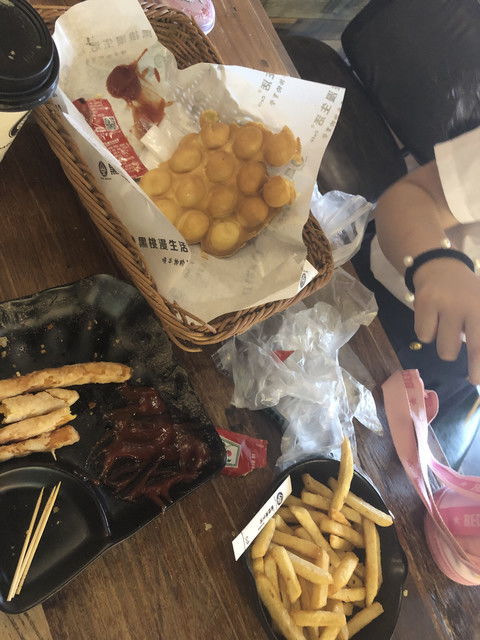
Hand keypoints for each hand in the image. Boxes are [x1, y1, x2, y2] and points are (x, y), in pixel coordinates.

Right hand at [413, 258, 479, 383]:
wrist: (441, 266)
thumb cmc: (467, 293)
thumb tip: (479, 360)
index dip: (479, 364)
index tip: (476, 381)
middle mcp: (465, 305)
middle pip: (455, 350)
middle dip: (469, 368)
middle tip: (473, 376)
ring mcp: (443, 303)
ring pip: (441, 347)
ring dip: (445, 345)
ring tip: (449, 330)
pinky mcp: (424, 302)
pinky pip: (423, 335)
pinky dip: (428, 332)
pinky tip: (433, 319)